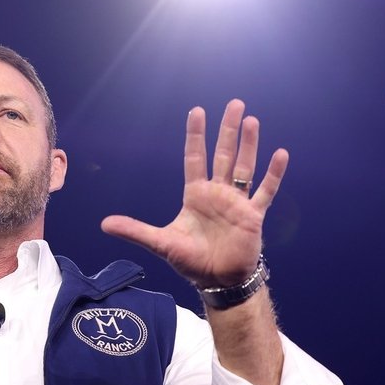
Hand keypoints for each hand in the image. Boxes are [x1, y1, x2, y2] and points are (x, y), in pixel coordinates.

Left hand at [100, 99, 287, 287]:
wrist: (218, 281)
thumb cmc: (191, 261)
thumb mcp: (161, 243)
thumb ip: (135, 230)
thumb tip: (104, 224)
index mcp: (195, 195)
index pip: (195, 158)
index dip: (196, 135)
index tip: (197, 111)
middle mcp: (217, 194)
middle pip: (223, 155)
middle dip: (228, 130)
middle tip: (234, 103)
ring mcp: (237, 203)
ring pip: (244, 167)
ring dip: (249, 144)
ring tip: (252, 120)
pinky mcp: (253, 216)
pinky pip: (265, 191)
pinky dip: (274, 174)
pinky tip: (281, 154)